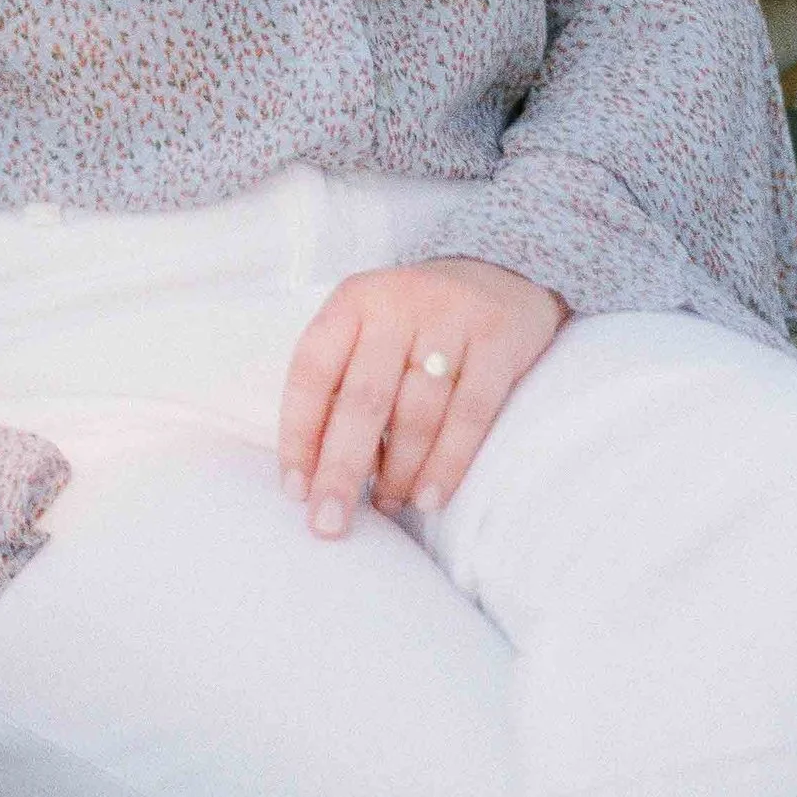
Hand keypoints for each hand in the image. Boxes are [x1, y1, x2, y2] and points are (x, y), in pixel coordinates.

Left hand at [279, 255, 564, 533]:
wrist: (502, 273)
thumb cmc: (416, 322)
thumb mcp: (370, 331)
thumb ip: (343, 384)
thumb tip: (314, 473)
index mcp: (352, 301)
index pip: (312, 372)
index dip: (298, 435)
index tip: (294, 490)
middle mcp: (396, 304)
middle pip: (362, 400)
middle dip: (342, 470)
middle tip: (329, 524)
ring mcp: (450, 319)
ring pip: (416, 413)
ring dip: (398, 473)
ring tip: (387, 507)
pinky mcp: (499, 339)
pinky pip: (471, 413)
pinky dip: (448, 462)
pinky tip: (429, 497)